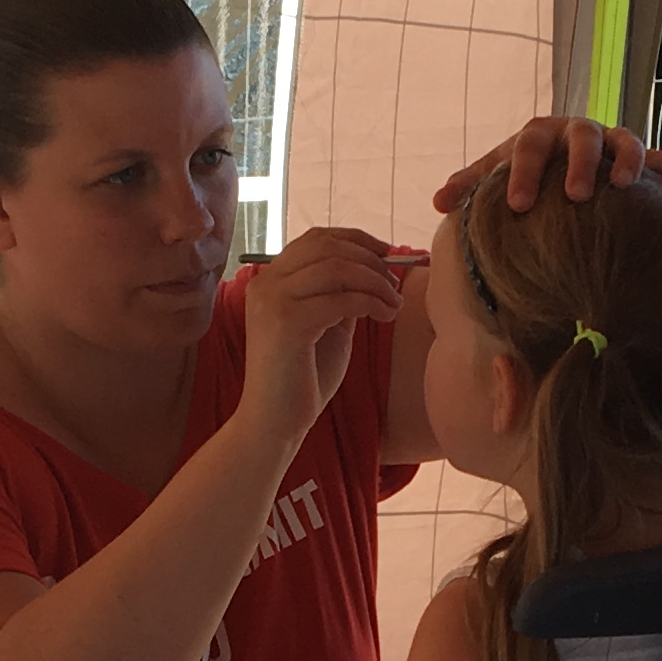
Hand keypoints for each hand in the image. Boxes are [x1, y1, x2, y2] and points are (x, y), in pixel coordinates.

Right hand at [233, 225, 402, 451]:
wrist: (275, 422)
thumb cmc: (301, 378)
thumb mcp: (326, 325)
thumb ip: (340, 295)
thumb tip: (375, 270)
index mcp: (271, 279)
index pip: (316, 238)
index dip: (356, 239)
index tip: (387, 253)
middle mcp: (267, 283)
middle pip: (328, 246)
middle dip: (370, 260)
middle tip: (395, 282)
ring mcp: (274, 300)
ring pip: (337, 267)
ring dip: (375, 281)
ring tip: (393, 304)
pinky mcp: (287, 322)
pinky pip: (341, 299)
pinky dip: (371, 302)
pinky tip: (385, 316)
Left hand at [432, 116, 661, 216]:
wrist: (565, 169)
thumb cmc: (528, 175)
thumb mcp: (498, 177)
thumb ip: (471, 186)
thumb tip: (438, 204)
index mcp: (541, 135)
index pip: (529, 145)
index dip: (524, 172)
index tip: (519, 206)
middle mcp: (579, 134)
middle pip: (581, 138)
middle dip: (579, 164)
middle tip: (575, 197)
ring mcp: (614, 144)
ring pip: (625, 141)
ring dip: (627, 160)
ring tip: (623, 186)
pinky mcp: (643, 161)